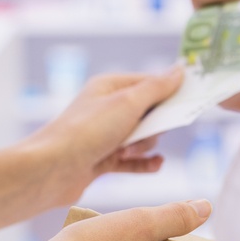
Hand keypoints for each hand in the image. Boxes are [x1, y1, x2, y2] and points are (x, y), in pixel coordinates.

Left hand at [19, 68, 183, 207]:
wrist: (51, 170)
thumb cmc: (86, 131)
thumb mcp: (127, 103)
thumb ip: (157, 88)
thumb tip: (180, 70)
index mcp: (110, 87)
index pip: (149, 83)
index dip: (168, 94)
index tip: (188, 104)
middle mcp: (107, 109)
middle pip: (149, 114)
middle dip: (154, 127)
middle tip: (142, 134)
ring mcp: (105, 136)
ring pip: (142, 139)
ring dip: (145, 147)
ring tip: (129, 152)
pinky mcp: (103, 160)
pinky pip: (134, 161)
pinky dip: (144, 163)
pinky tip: (155, 165)